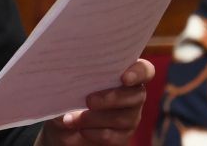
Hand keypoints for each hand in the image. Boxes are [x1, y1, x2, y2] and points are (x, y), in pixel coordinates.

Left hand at [37, 59, 155, 145]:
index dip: (139, 72)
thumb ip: (74, 76)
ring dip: (95, 118)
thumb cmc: (66, 93)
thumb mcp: (66, 82)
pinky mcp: (123, 136)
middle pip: (136, 95)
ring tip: (71, 119)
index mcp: (122, 72)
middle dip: (111, 98)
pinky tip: (81, 130)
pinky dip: (95, 133)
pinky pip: (115, 136)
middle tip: (88, 100)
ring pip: (123, 118)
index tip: (124, 77)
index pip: (144, 70)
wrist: (62, 123)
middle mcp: (132, 94)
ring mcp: (130, 116)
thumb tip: (66, 72)